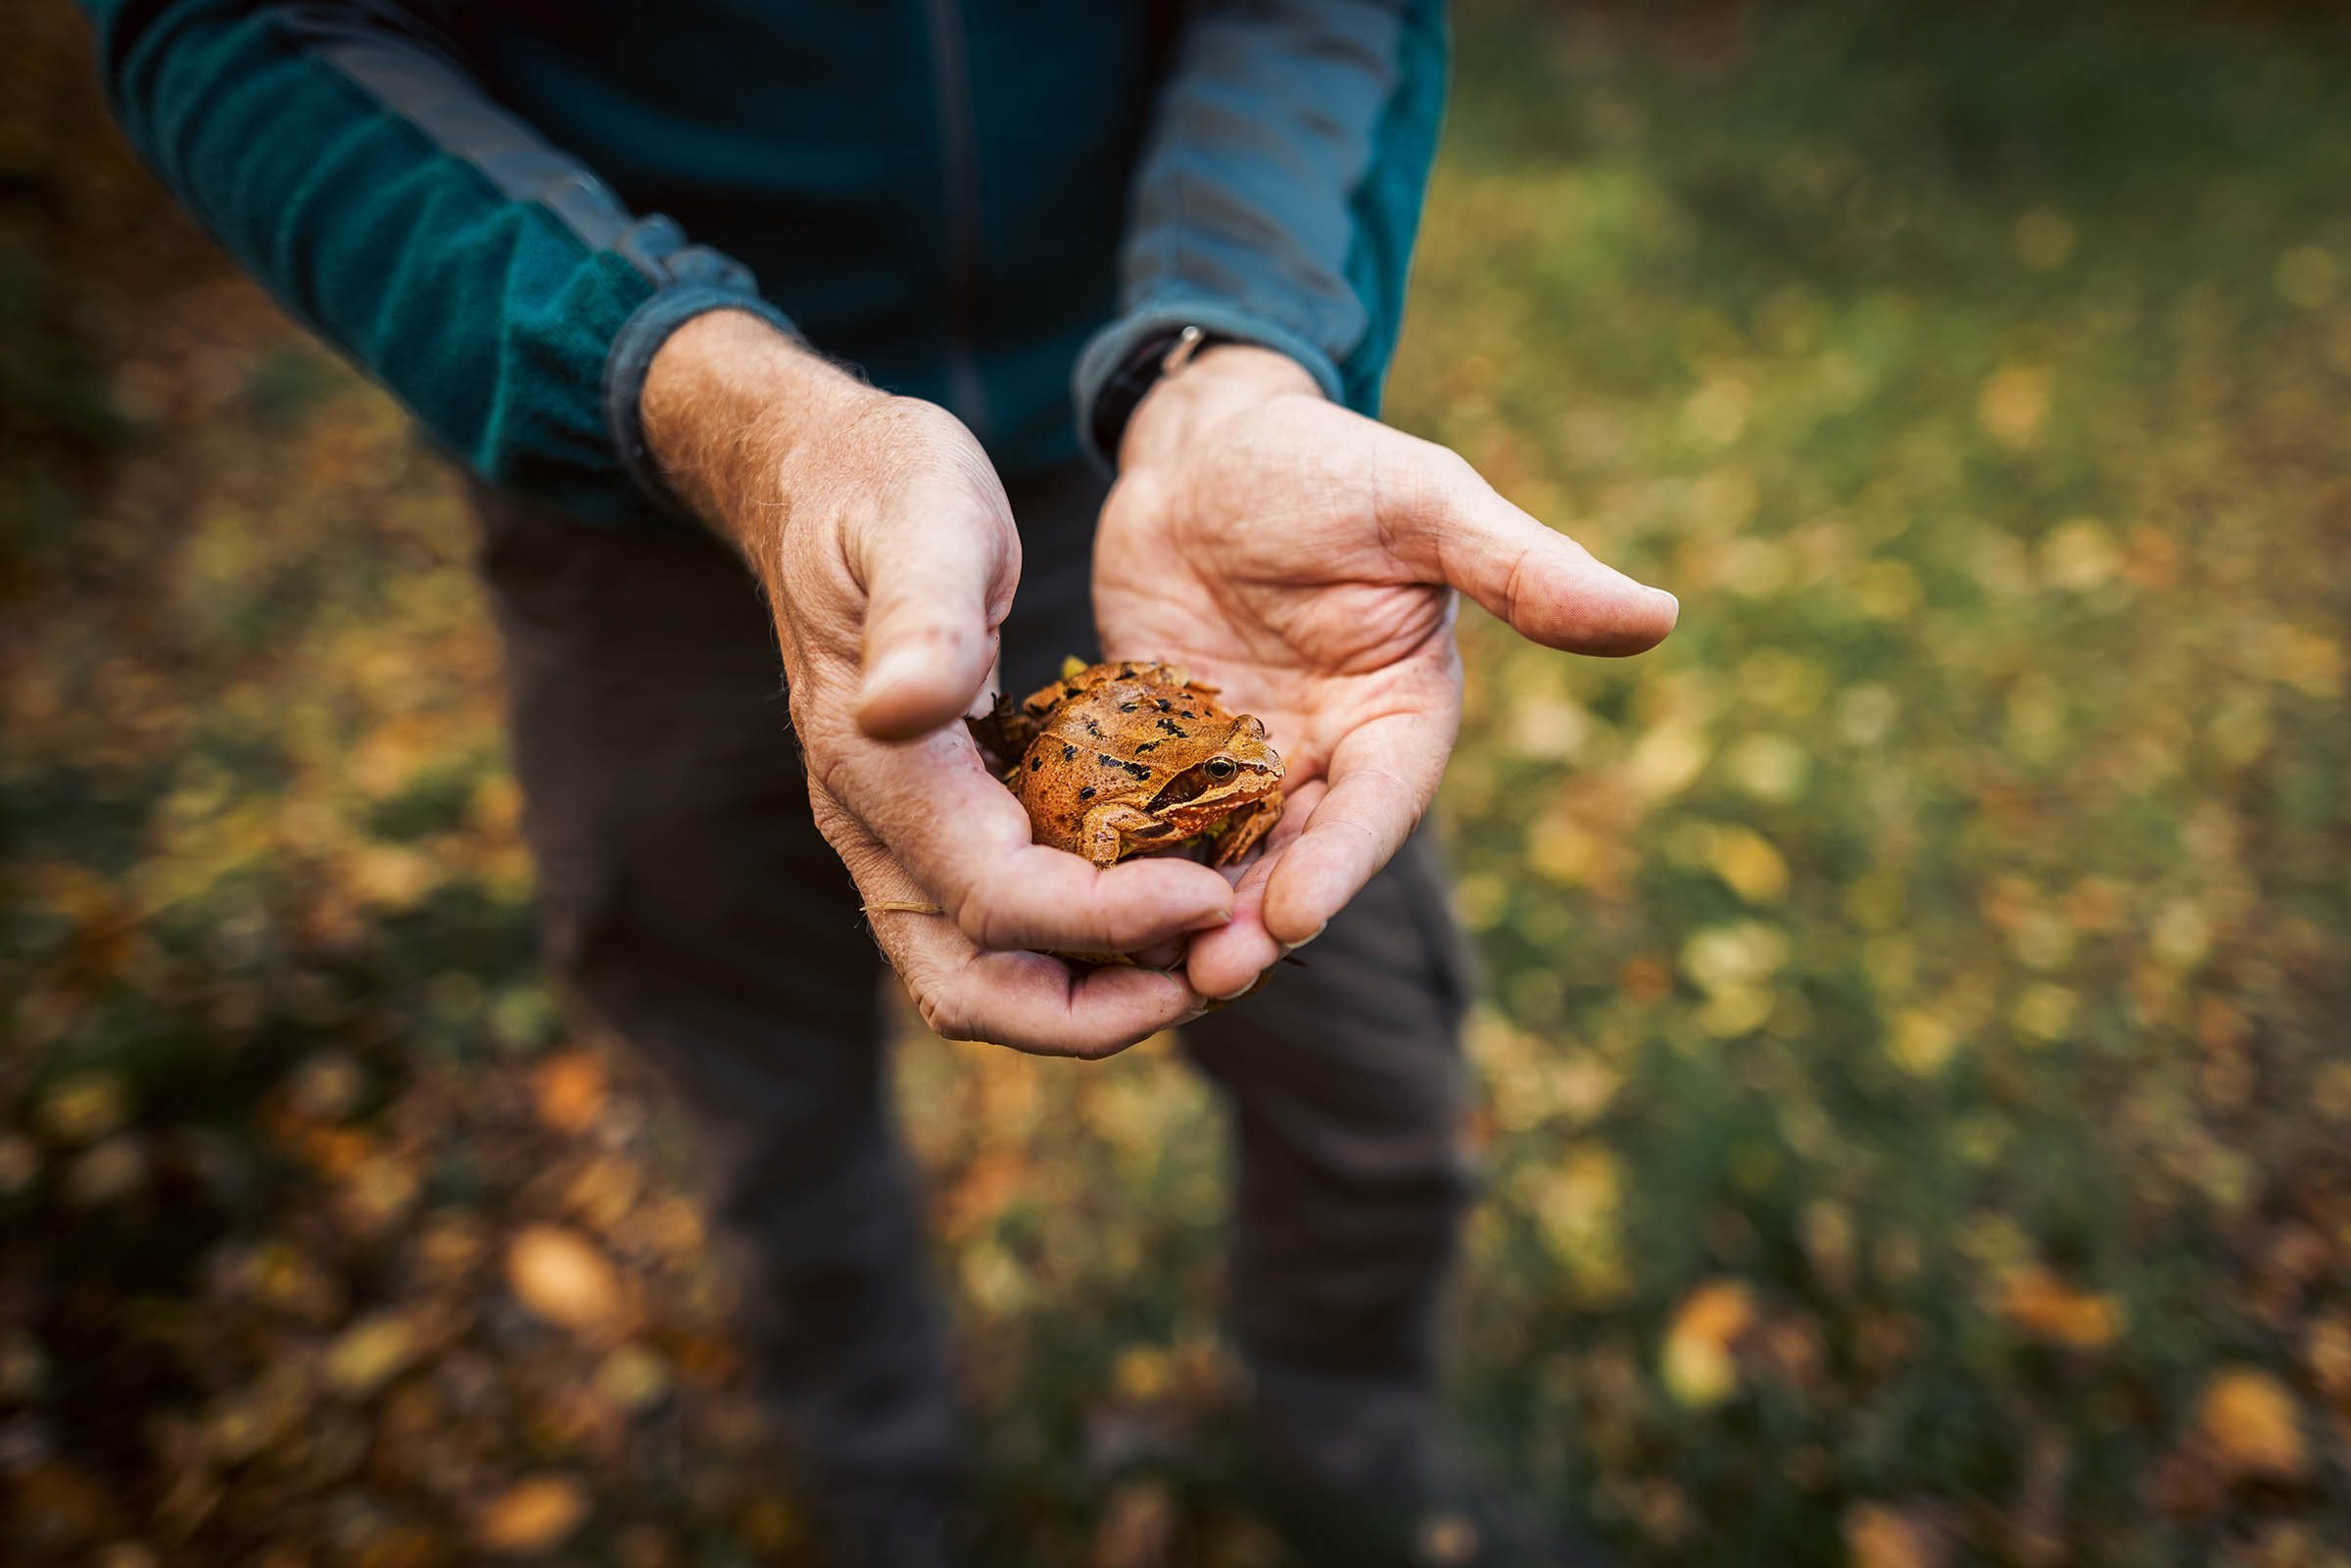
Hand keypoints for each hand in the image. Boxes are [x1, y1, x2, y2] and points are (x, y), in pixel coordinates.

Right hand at [641, 310, 1232, 1054]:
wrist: (825, 482)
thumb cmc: (883, 486)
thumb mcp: (919, 515)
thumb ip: (921, 613)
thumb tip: (906, 708)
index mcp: (879, 769)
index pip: (997, 899)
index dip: (1107, 920)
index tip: (1212, 895)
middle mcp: (880, 829)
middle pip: (980, 991)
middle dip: (1102, 1013)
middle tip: (1219, 974)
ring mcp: (903, 840)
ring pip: (993, 980)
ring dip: (1102, 995)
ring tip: (1212, 957)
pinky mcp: (940, 829)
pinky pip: (1013, 928)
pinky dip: (1094, 944)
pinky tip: (1179, 903)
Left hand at [1097, 345, 1678, 999]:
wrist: (1205, 444)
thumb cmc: (1326, 461)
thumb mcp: (1426, 503)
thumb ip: (1524, 569)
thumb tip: (1659, 614)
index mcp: (1401, 719)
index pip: (1376, 809)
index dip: (1339, 864)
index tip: (1295, 915)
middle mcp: (1327, 759)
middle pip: (1297, 858)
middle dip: (1255, 920)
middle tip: (1208, 975)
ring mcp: (1241, 766)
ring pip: (1217, 860)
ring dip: (1184, 914)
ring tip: (1138, 965)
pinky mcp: (1162, 758)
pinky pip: (1142, 824)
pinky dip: (1118, 865)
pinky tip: (1069, 901)